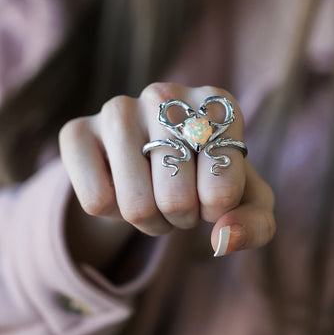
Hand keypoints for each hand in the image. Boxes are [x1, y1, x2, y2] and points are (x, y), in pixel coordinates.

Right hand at [59, 83, 275, 257]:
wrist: (156, 159)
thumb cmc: (208, 176)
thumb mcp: (244, 200)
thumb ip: (255, 224)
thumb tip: (223, 240)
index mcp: (216, 102)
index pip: (220, 191)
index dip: (215, 211)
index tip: (211, 192)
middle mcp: (165, 95)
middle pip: (175, 200)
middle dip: (181, 218)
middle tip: (180, 198)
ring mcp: (118, 108)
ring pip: (135, 204)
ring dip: (149, 221)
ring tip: (155, 196)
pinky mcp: (78, 129)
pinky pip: (96, 200)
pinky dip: (112, 214)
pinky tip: (121, 185)